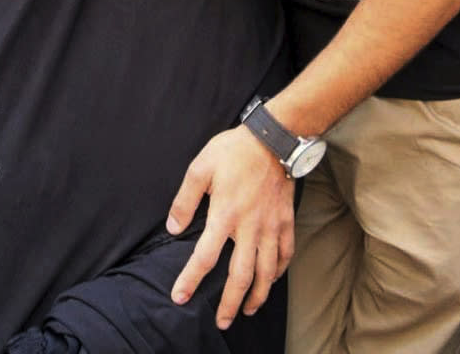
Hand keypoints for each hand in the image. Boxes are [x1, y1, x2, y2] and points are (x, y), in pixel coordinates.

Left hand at [166, 124, 294, 329]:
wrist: (274, 138)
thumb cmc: (234, 150)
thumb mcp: (200, 167)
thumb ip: (185, 200)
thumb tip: (172, 227)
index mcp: (224, 215)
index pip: (204, 257)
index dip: (190, 280)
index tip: (180, 297)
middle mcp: (249, 228)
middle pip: (240, 276)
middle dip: (230, 304)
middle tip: (222, 322)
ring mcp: (271, 226)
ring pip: (266, 272)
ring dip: (257, 295)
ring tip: (248, 310)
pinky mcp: (286, 221)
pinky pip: (286, 254)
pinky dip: (279, 272)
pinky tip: (272, 279)